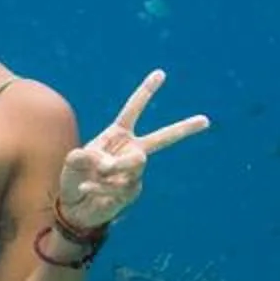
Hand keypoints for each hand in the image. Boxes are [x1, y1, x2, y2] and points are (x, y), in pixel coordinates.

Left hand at [56, 68, 208, 230]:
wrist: (75, 207)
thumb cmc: (75, 178)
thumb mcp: (73, 162)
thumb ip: (84, 157)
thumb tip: (106, 164)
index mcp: (117, 135)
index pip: (133, 110)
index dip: (146, 92)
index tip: (161, 73)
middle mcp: (130, 150)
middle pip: (162, 138)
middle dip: (184, 129)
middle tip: (206, 120)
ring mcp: (135, 172)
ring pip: (136, 162)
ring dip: (113, 167)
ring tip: (97, 173)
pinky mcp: (133, 191)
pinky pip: (120, 184)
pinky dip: (99, 186)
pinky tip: (87, 188)